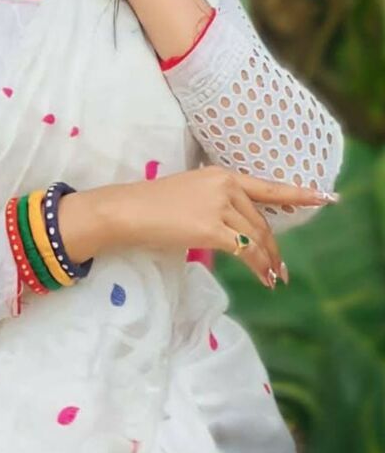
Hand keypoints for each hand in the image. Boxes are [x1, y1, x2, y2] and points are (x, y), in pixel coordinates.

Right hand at [109, 166, 335, 287]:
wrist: (128, 210)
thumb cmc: (151, 205)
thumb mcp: (190, 194)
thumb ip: (216, 203)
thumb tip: (236, 230)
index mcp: (221, 174)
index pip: (267, 187)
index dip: (298, 194)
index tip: (323, 198)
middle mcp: (226, 186)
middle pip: (262, 221)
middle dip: (274, 248)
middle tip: (281, 269)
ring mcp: (220, 206)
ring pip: (257, 238)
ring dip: (268, 262)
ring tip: (274, 278)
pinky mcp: (212, 229)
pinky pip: (245, 251)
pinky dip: (258, 267)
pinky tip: (264, 278)